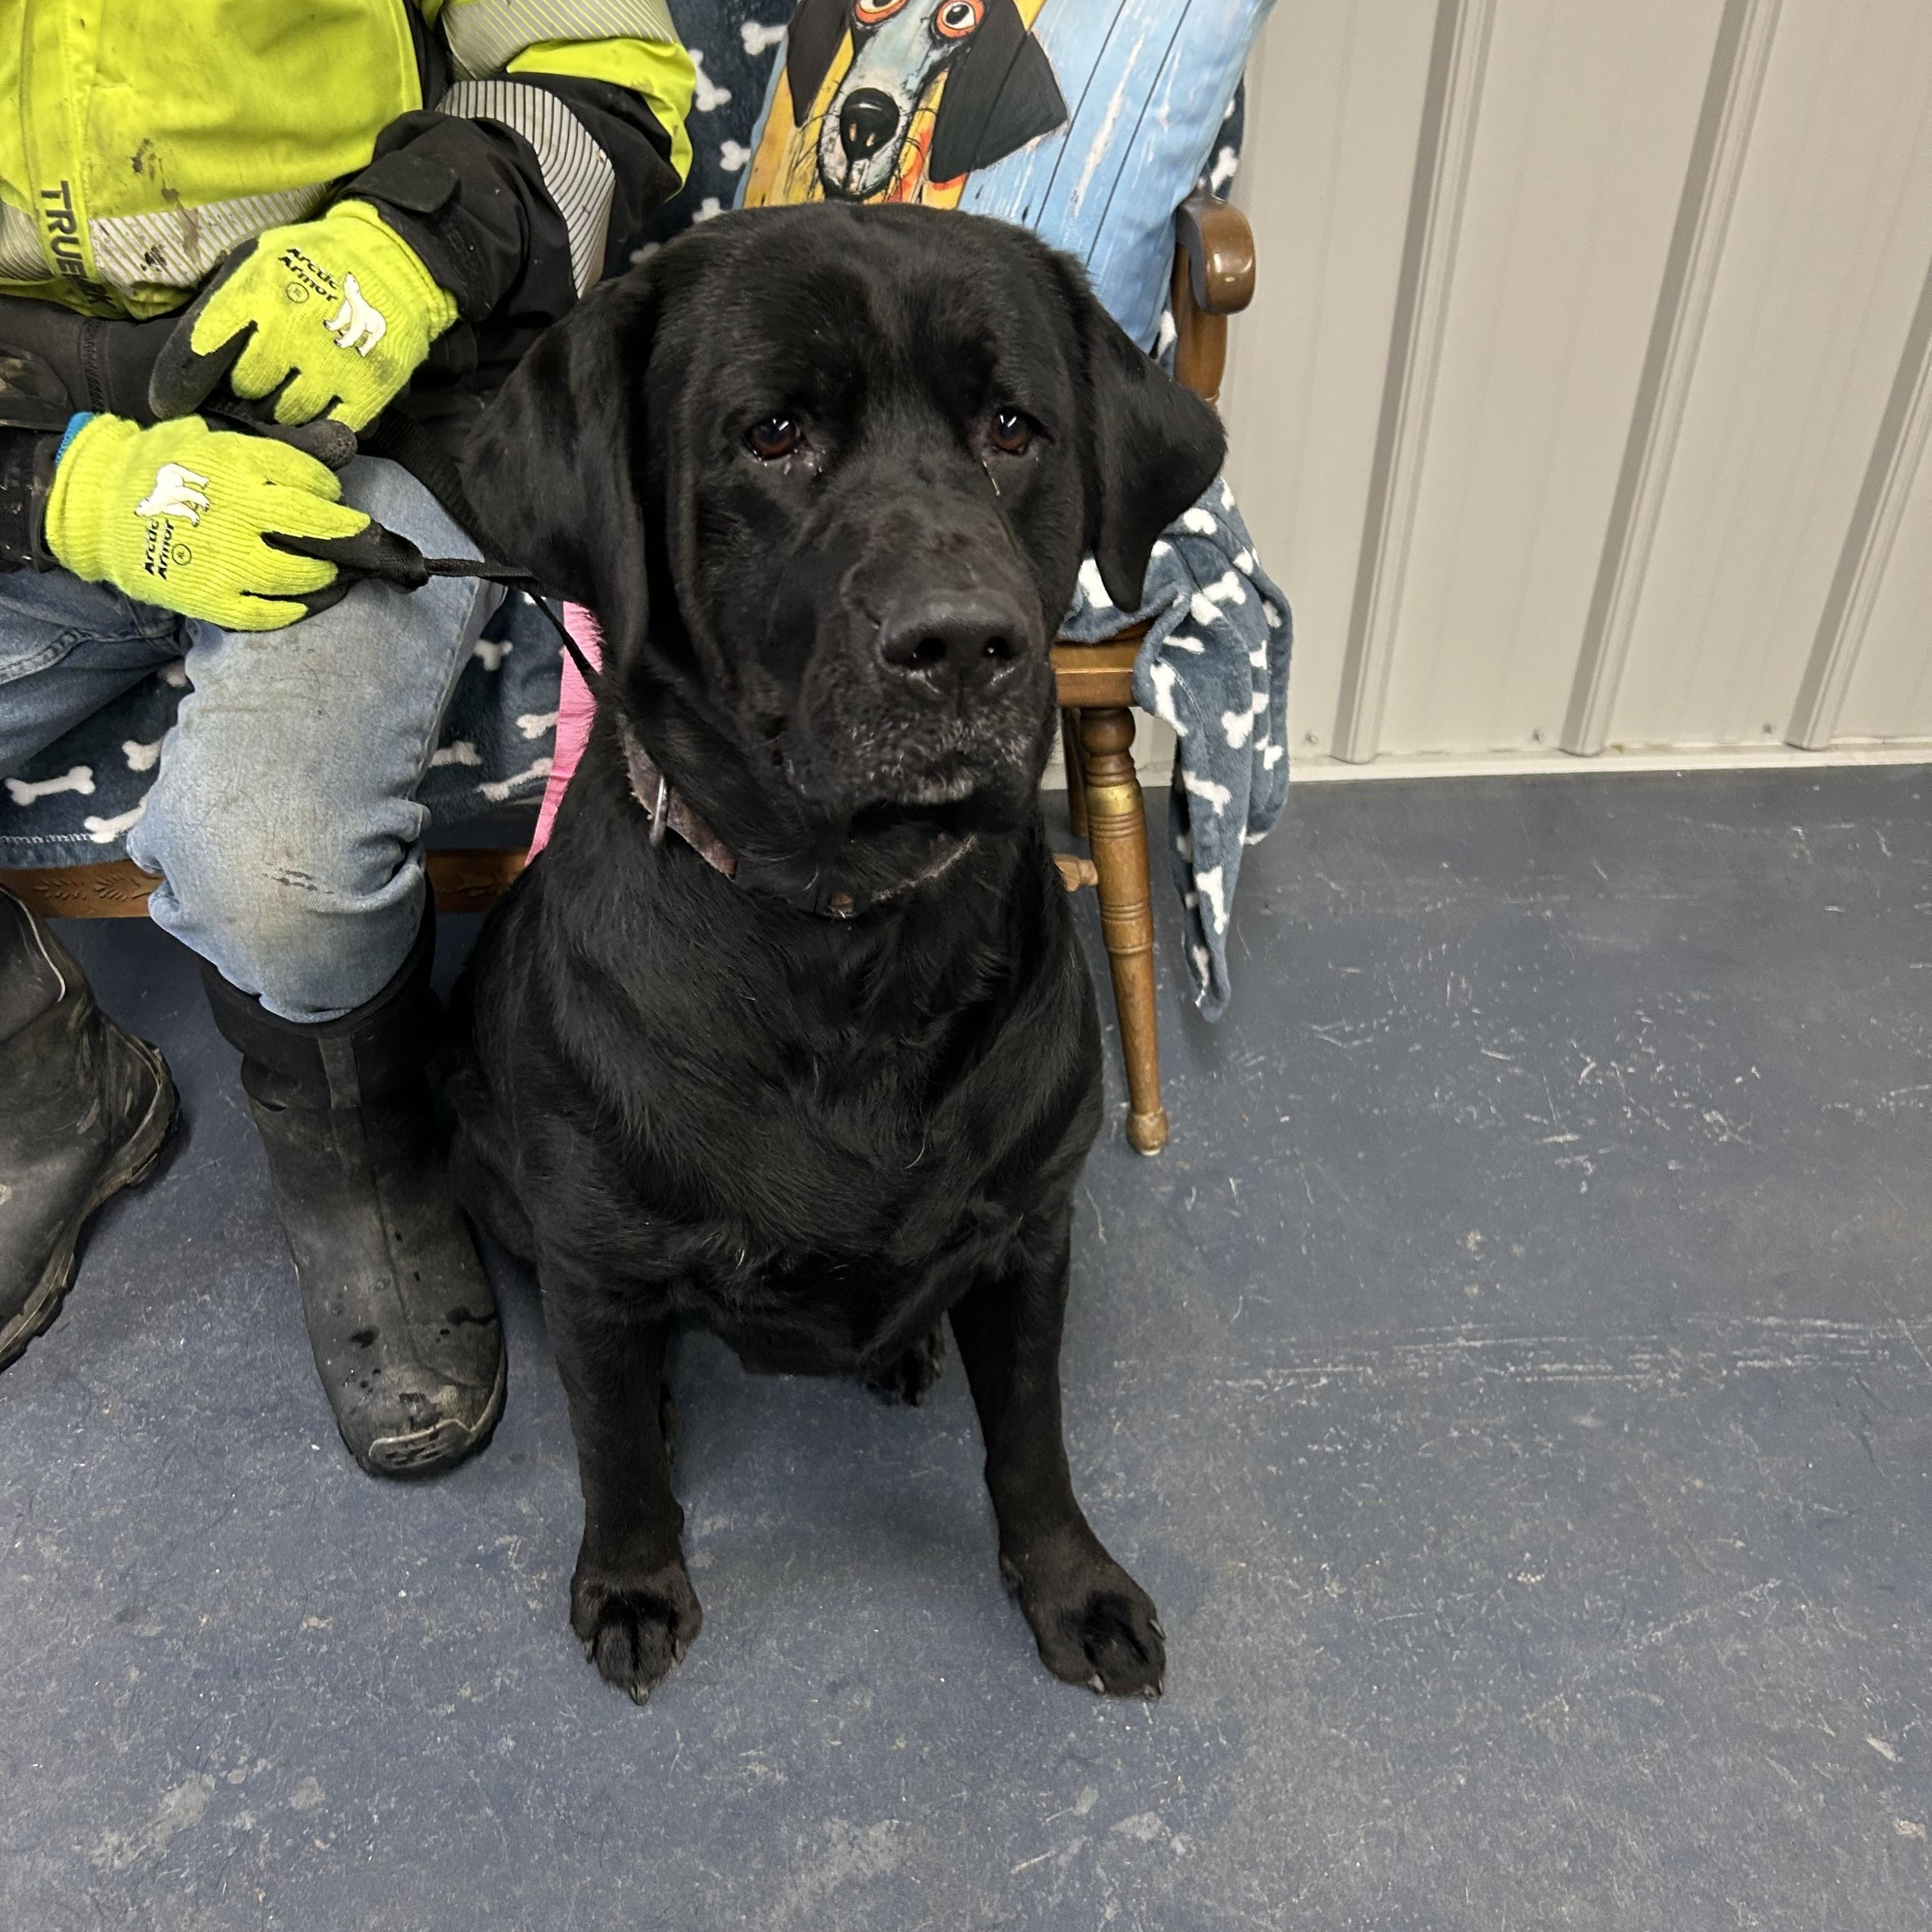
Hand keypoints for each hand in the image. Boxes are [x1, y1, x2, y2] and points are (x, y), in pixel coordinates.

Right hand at [43, 415, 377, 630]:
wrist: (97, 507)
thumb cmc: (164, 466)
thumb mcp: (218, 437)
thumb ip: (284, 444)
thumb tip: (348, 441)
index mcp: (236, 464)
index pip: (312, 478)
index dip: (329, 490)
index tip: (330, 497)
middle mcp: (235, 511)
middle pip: (315, 527)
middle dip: (348, 536)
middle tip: (360, 541)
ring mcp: (223, 560)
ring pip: (299, 574)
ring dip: (324, 575)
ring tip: (327, 570)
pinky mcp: (211, 599)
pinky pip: (268, 614)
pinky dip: (292, 610)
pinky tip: (300, 601)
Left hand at [148, 203, 457, 431]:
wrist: (395, 262)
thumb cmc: (314, 261)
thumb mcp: (258, 261)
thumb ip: (224, 305)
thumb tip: (187, 366)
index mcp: (256, 292)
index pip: (201, 351)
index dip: (180, 384)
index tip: (170, 403)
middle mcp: (292, 331)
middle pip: (247, 389)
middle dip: (246, 389)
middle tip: (259, 380)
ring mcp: (333, 364)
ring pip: (287, 415)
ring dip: (283, 409)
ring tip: (292, 388)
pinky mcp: (368, 389)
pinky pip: (329, 427)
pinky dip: (320, 423)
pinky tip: (320, 403)